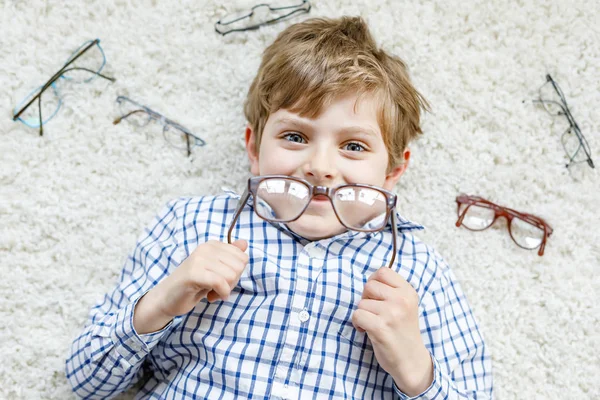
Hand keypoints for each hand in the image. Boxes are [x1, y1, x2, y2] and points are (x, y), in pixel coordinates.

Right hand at [134, 239, 248, 333]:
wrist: (167, 298)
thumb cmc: (193, 285)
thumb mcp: (215, 269)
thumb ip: (230, 256)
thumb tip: (245, 243)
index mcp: (212, 245)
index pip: (242, 258)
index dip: (236, 274)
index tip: (222, 280)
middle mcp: (206, 248)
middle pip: (239, 266)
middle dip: (232, 282)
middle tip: (217, 288)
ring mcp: (199, 259)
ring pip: (231, 275)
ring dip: (225, 289)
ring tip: (211, 292)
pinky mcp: (193, 273)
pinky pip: (220, 283)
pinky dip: (221, 293)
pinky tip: (212, 297)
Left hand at [351, 267, 432, 395]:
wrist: (411, 361)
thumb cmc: (403, 331)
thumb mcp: (405, 305)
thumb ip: (392, 290)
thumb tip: (369, 279)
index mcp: (408, 292)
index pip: (383, 271)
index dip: (374, 282)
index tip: (377, 296)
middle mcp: (402, 300)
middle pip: (369, 285)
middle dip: (367, 298)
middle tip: (375, 312)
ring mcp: (392, 313)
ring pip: (361, 302)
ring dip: (363, 314)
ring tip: (374, 324)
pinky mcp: (381, 328)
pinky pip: (357, 315)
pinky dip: (358, 324)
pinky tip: (367, 331)